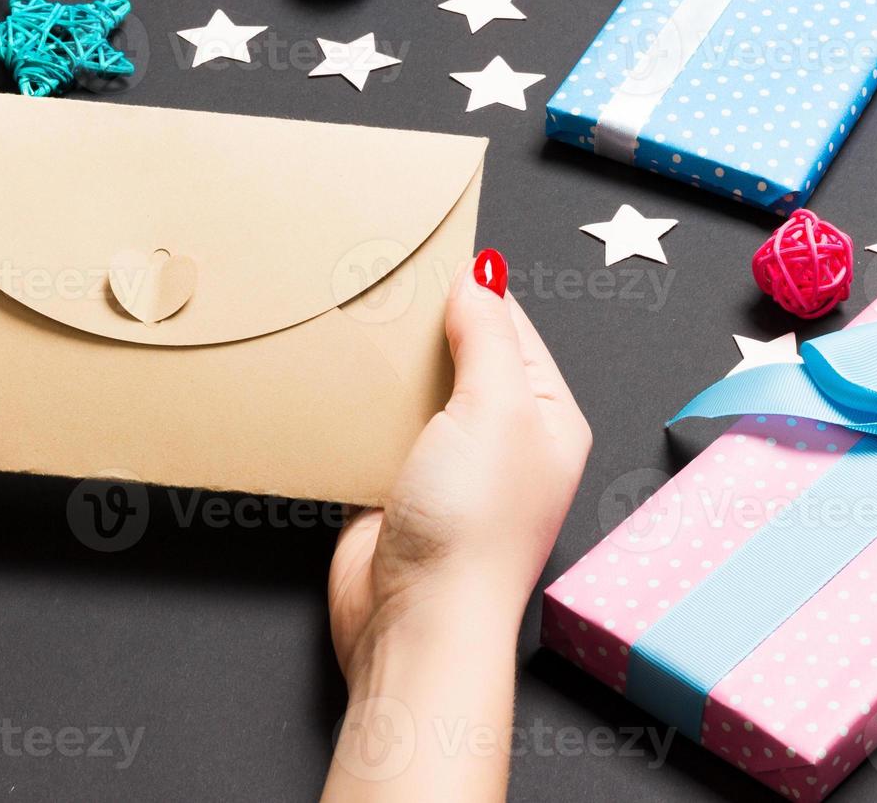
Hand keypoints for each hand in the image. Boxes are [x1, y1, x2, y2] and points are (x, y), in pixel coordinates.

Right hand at [329, 251, 590, 679]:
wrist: (414, 622)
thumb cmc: (472, 532)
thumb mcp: (497, 411)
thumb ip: (488, 338)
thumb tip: (481, 277)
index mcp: (545, 417)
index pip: (510, 329)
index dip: (471, 291)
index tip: (426, 255)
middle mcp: (498, 439)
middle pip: (456, 356)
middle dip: (419, 325)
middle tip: (378, 285)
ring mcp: (443, 463)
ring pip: (408, 389)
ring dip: (381, 366)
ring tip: (349, 325)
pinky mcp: (390, 484)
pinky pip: (370, 426)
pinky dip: (351, 406)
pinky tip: (332, 382)